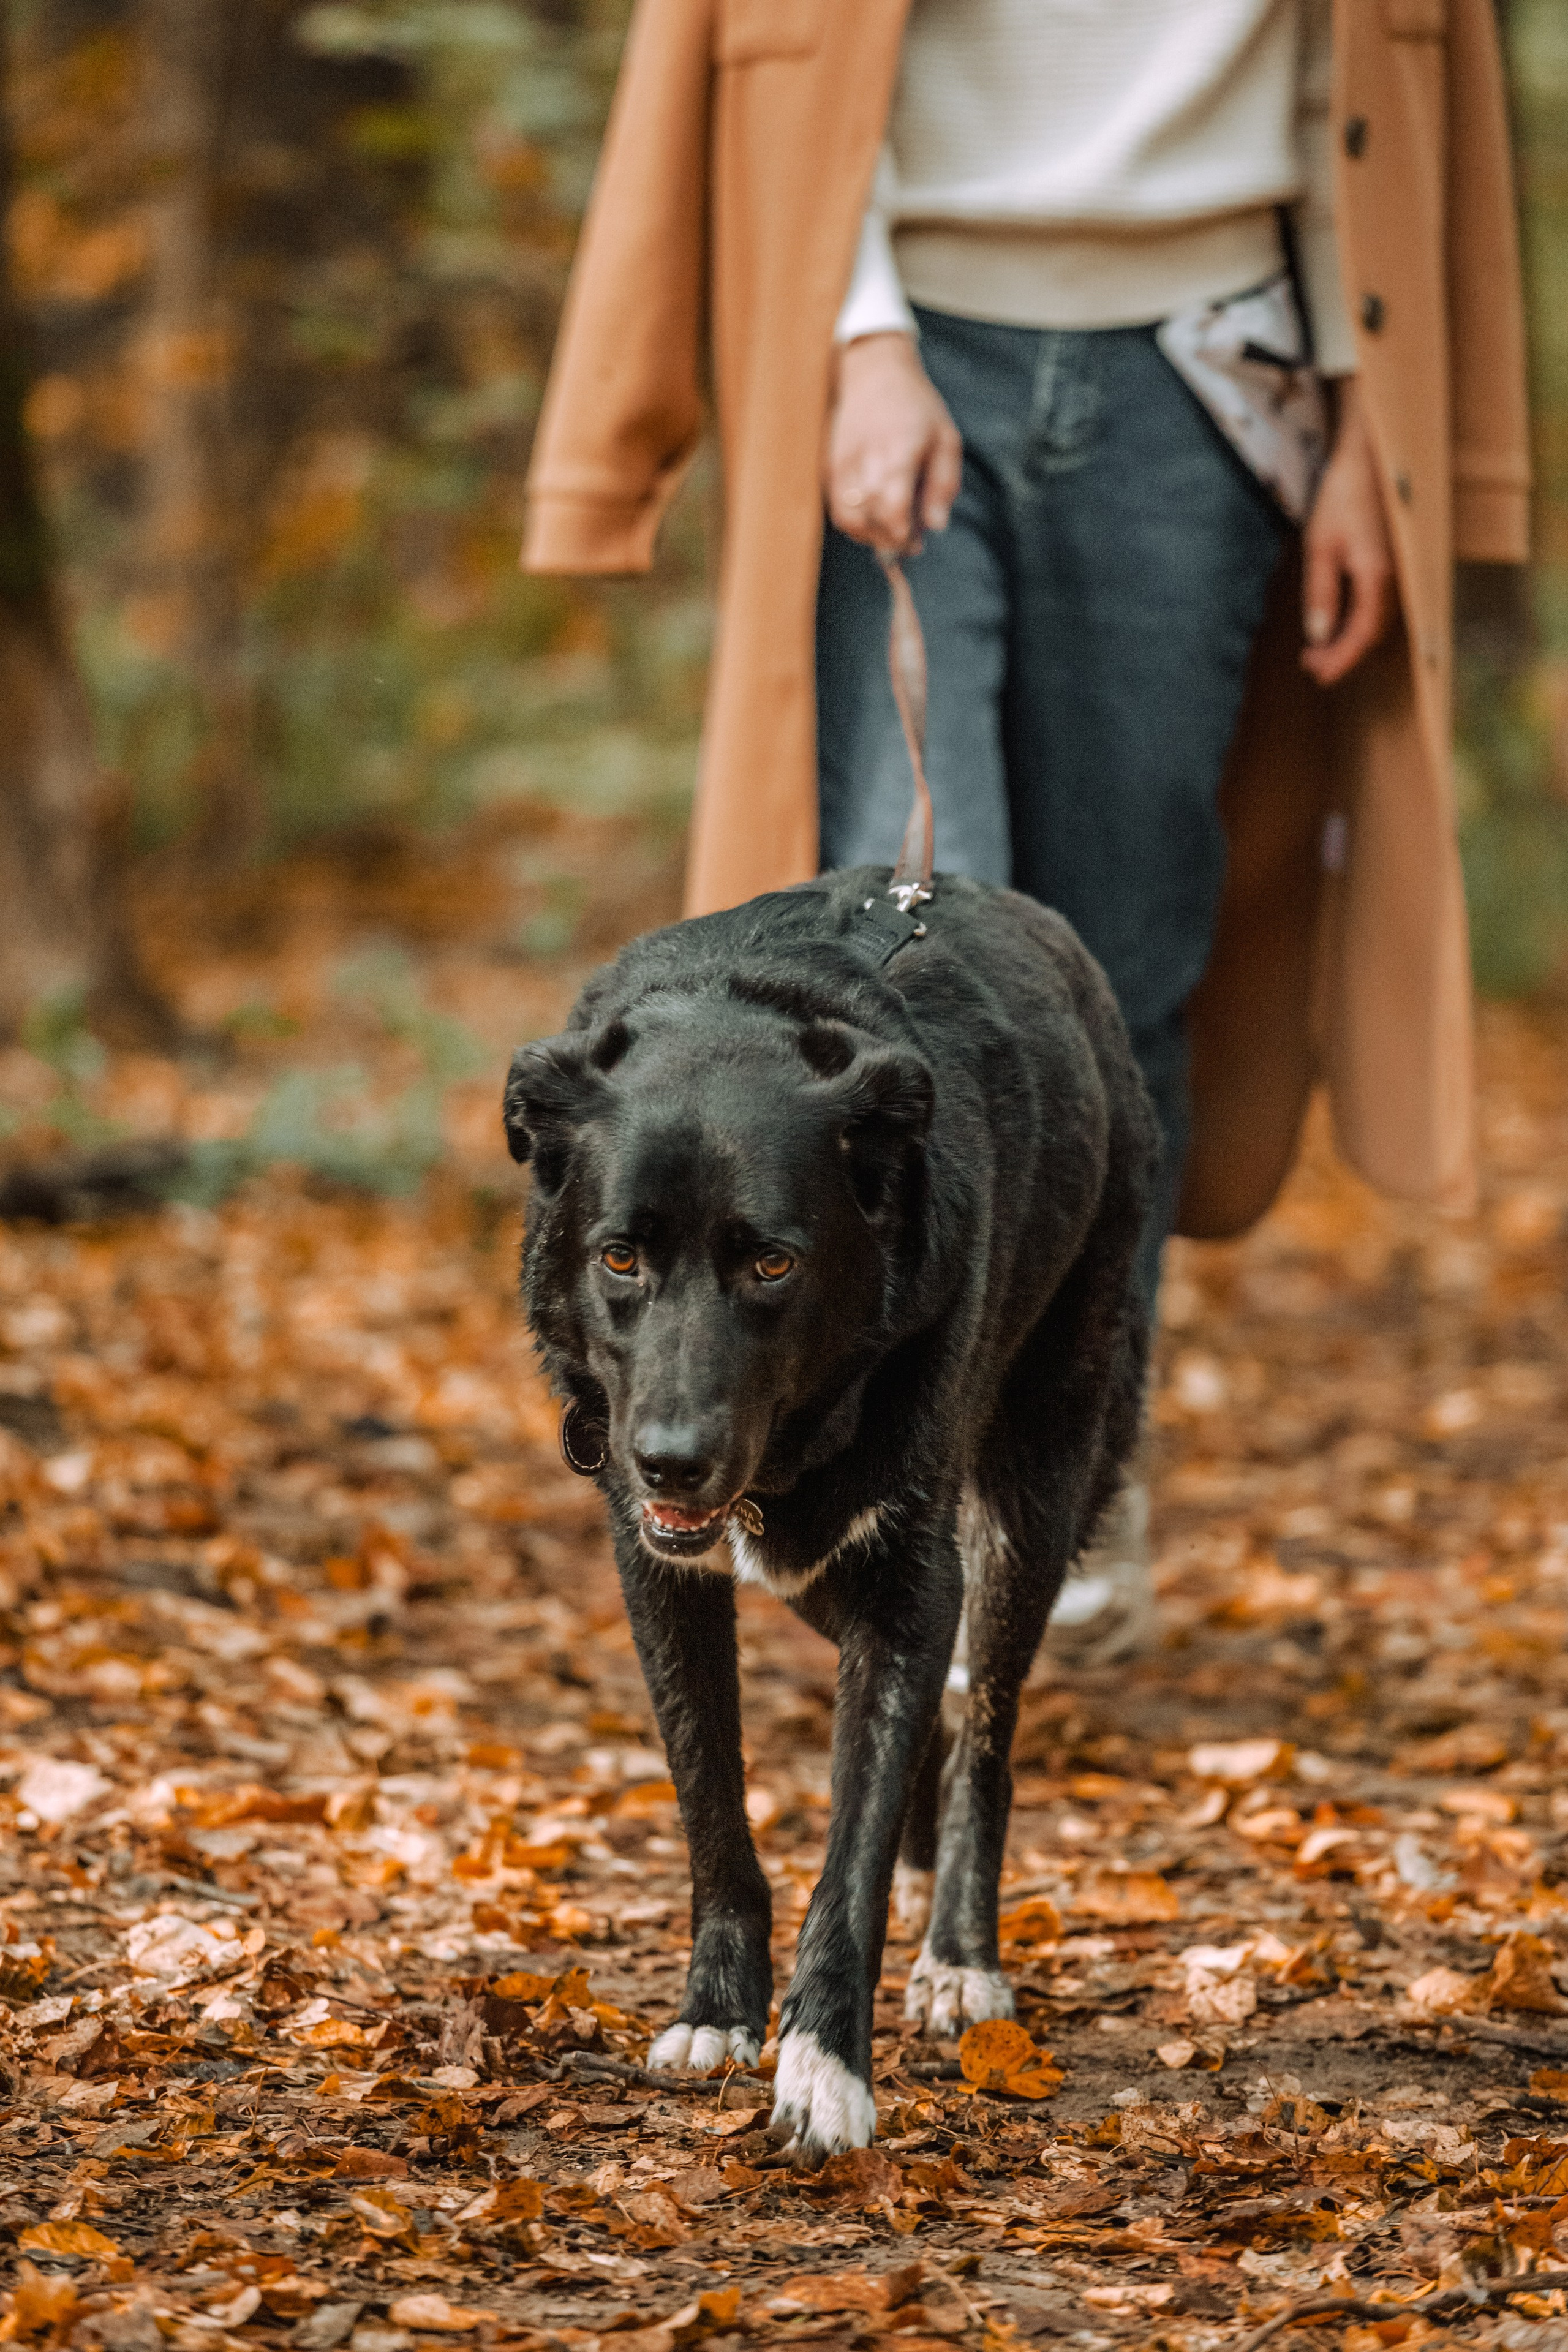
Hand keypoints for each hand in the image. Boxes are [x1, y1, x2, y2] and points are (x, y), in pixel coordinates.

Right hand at [823, 331, 961, 555]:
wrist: (873, 374)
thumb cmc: (916, 408)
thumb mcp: (946, 440)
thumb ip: (943, 485)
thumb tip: (936, 525)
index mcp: (898, 452)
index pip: (892, 510)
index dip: (903, 534)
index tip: (917, 541)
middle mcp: (864, 460)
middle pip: (870, 520)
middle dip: (890, 539)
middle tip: (909, 542)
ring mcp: (842, 465)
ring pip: (849, 520)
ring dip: (870, 536)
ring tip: (890, 532)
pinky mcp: (828, 468)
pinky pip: (838, 510)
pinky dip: (855, 523)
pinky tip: (874, 517)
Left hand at [1301, 377, 1395, 685]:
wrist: (1372, 457)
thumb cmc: (1343, 495)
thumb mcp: (1321, 545)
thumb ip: (1321, 593)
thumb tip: (1318, 636)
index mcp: (1377, 576)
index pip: (1362, 635)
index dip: (1340, 661)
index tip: (1316, 675)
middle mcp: (1396, 579)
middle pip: (1373, 634)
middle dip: (1342, 655)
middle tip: (1310, 664)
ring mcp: (1399, 572)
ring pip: (1378, 622)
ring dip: (1350, 639)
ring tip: (1318, 649)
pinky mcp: (1396, 564)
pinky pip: (1381, 605)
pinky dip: (1359, 621)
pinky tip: (1338, 620)